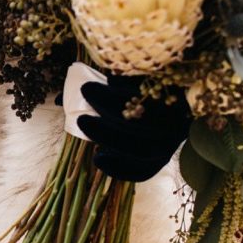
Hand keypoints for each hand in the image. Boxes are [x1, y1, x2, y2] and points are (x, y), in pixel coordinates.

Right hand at [75, 75, 190, 182]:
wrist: (181, 73)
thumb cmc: (139, 96)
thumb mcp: (121, 113)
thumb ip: (96, 116)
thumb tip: (61, 103)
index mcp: (159, 150)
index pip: (143, 170)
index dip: (120, 168)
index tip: (96, 157)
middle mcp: (172, 135)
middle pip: (141, 144)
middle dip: (106, 133)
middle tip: (81, 120)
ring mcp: (178, 112)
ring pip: (144, 117)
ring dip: (110, 105)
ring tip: (86, 90)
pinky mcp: (180, 88)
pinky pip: (153, 89)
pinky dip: (128, 86)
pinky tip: (110, 80)